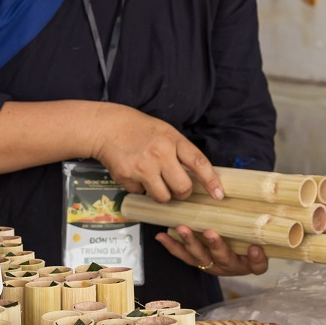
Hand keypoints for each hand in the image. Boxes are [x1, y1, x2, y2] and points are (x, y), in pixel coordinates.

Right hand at [91, 105, 222, 202]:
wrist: (107, 127)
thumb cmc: (139, 129)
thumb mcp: (166, 133)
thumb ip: (180, 152)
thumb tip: (196, 177)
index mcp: (173, 140)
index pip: (199, 163)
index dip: (211, 181)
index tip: (218, 194)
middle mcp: (160, 154)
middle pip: (182, 188)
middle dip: (182, 193)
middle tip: (178, 189)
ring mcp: (143, 168)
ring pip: (163, 197)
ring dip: (162, 194)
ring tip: (154, 179)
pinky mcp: (127, 178)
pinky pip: (141, 194)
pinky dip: (140, 188)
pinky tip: (135, 174)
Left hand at [156, 225, 268, 277]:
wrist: (233, 239)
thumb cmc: (248, 231)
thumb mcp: (257, 229)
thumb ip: (262, 221)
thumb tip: (272, 196)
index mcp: (250, 262)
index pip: (258, 266)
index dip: (256, 259)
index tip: (254, 248)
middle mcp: (231, 266)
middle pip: (225, 259)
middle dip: (216, 245)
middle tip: (210, 232)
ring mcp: (212, 265)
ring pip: (200, 257)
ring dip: (190, 242)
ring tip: (182, 228)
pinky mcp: (196, 261)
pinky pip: (183, 256)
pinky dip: (171, 246)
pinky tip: (161, 236)